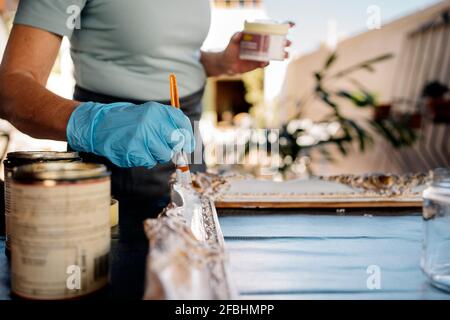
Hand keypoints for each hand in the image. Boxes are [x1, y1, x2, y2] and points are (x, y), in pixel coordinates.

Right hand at [66, 101, 194, 167]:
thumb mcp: (148, 115)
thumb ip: (166, 126)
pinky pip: (150, 162)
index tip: (189, 146)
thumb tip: (186, 144)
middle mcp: (152, 121)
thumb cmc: (128, 122)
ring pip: (164, 155)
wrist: (99, 125)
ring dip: (156, 155)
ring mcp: (143, 136)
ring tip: (143, 147)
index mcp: (157, 110)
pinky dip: (144, 160)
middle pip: (176, 142)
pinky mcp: (135, 150)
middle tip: (162, 147)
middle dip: (172, 148)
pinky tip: (134, 151)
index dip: (188, 137)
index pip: (182, 124)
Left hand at [217, 22, 293, 75]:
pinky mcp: (258, 63)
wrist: (227, 64)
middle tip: (288, 42)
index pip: (272, 29)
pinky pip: (265, 63)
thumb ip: (235, 37)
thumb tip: (239, 33)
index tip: (291, 25)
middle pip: (277, 42)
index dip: (283, 27)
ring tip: (285, 55)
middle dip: (285, 42)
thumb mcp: (232, 41)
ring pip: (275, 53)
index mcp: (259, 36)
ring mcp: (261, 54)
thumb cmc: (230, 50)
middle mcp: (262, 44)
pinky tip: (264, 62)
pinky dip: (265, 63)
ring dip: (281, 54)